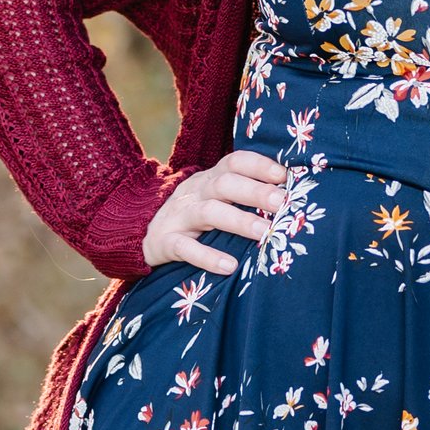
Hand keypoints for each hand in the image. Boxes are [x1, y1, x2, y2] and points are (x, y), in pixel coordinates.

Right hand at [142, 146, 289, 275]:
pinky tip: (230, 267)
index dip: (259, 165)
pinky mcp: (166, 242)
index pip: (234, 162)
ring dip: (239, 221)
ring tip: (265, 233)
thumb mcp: (213, 198)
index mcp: (210, 179)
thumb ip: (243, 195)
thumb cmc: (192, 216)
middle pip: (225, 184)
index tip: (284, 176)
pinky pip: (185, 248)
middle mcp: (195, 192)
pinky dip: (207, 257)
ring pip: (209, 212)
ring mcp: (179, 216)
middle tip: (282, 203)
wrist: (138, 232)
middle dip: (255, 191)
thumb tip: (291, 200)